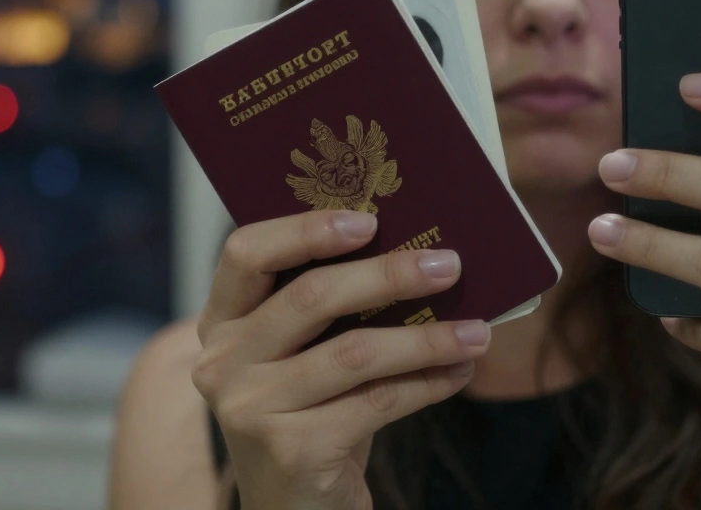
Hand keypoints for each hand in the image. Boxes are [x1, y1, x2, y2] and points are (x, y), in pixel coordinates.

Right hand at [193, 210, 490, 509]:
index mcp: (222, 321)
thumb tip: (418, 250)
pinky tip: (460, 371)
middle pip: (310, 296)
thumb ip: (331, 306)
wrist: (298, 509)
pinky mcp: (291, 450)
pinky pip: (376, 401)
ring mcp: (250, 408)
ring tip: (478, 331)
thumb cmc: (313, 413)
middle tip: (450, 264)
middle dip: (390, 275)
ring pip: (354, 352)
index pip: (245, 253)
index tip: (369, 220)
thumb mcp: (305, 354)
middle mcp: (222, 361)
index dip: (304, 230)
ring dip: (427, 337)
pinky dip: (427, 383)